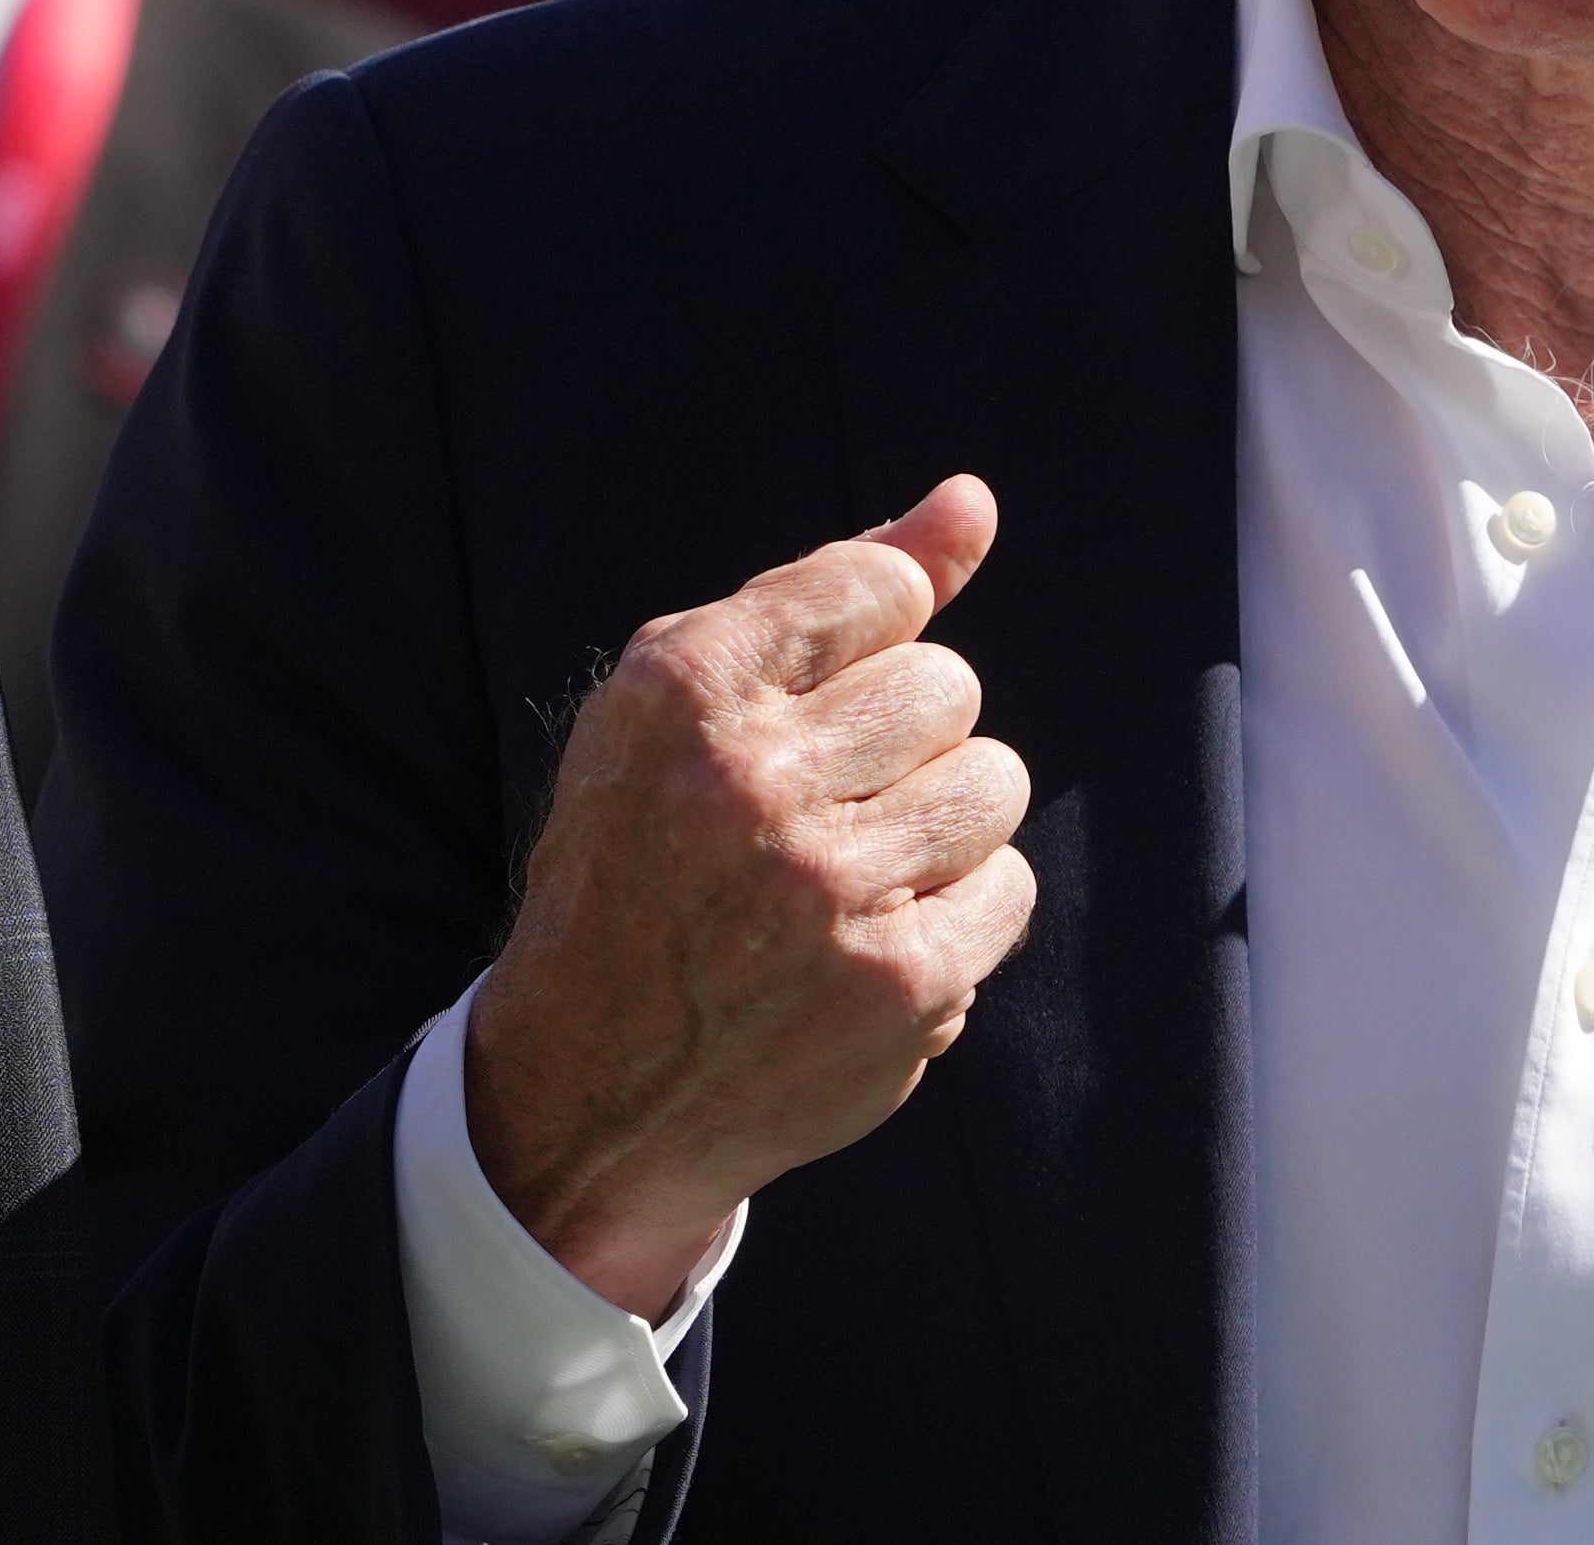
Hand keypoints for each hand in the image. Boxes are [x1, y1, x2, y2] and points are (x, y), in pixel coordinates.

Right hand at [463, 475, 1034, 1318]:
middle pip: (948, 685)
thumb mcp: (689, 704)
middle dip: (903, 742)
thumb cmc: (650, 862)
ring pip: (995, 781)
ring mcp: (828, 892)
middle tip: (818, 810)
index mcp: (682, 690)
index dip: (866, 648)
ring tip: (850, 877)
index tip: (813, 712)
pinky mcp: (898, 987)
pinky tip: (872, 946)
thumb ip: (839, 588)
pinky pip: (1010, 889)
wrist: (584, 1093)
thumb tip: (973, 500)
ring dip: (942, 826)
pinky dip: (959, 915)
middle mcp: (750, 783)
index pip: (878, 588)